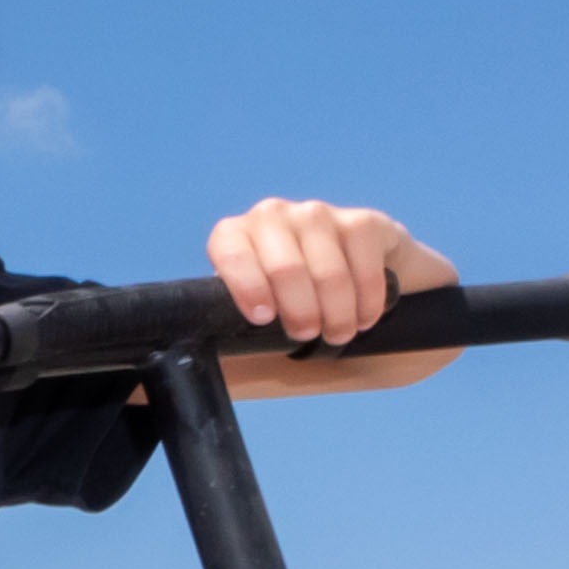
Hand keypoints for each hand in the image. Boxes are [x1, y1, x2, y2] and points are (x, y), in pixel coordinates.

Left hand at [206, 195, 432, 348]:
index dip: (248, 289)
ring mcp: (317, 214)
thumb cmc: (285, 293)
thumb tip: (202, 354)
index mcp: (234, 235)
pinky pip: (365, 270)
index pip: (232, 254)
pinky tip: (363, 316)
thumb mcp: (252, 302)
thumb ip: (228, 319)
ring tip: (338, 332)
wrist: (346, 262)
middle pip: (285, 269)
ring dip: (337, 315)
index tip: (264, 319)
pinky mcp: (361, 221)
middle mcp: (272, 215)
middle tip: (307, 334)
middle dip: (300, 313)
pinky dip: (366, 304)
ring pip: (328, 275)